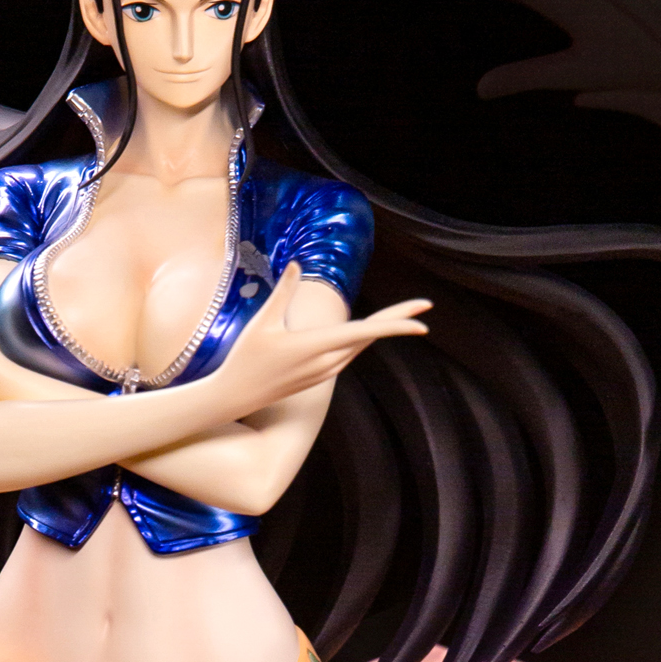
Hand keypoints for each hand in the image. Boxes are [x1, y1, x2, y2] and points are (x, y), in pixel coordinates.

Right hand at [208, 263, 430, 421]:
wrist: (234, 396)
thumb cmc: (245, 358)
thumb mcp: (262, 322)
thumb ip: (283, 292)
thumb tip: (298, 265)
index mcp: (314, 346)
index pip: (364, 332)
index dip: (396, 325)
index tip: (422, 320)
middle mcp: (326, 362)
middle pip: (370, 338)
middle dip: (400, 321)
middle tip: (426, 306)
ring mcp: (324, 372)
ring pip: (361, 347)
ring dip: (381, 329)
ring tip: (405, 315)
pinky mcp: (319, 377)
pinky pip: (349, 354)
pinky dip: (364, 340)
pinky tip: (372, 332)